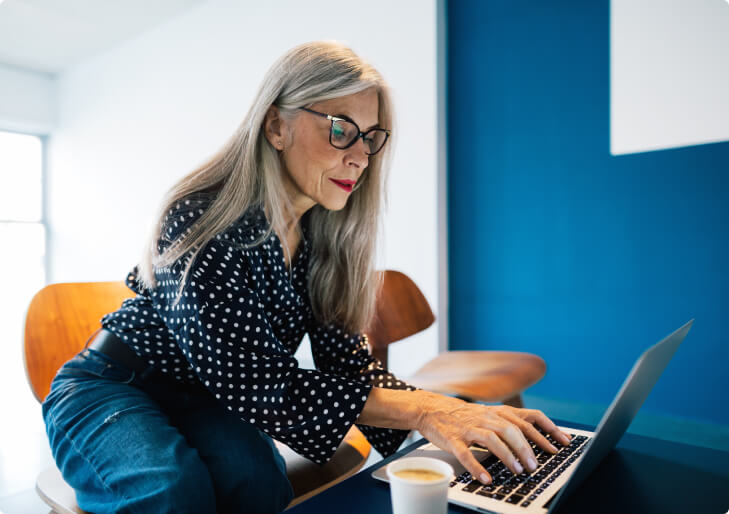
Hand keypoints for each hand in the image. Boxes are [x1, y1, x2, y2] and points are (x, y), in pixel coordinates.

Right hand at [414, 391, 570, 483]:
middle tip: (535, 466)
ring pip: (492, 439)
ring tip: (517, 470)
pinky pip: (465, 453)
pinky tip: (486, 478)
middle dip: (527, 449)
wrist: (433, 409)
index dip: (549, 429)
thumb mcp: (491, 414)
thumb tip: (539, 440)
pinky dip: (476, 467)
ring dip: (507, 455)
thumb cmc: (466, 415)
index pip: (530, 417)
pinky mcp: (454, 439)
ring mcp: (470, 428)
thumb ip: (512, 424)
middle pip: (512, 429)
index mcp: (499, 412)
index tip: (564, 443)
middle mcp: (487, 417)